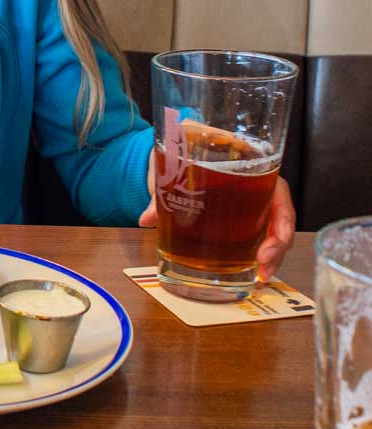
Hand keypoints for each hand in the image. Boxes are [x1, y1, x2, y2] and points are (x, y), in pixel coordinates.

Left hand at [137, 152, 295, 282]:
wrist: (177, 149)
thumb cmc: (185, 149)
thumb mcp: (175, 163)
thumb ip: (162, 189)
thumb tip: (146, 218)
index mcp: (252, 167)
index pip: (279, 194)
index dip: (282, 221)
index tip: (272, 242)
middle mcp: (258, 188)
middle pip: (280, 220)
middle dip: (277, 247)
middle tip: (263, 267)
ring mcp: (252, 206)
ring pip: (273, 233)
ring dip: (271, 258)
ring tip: (260, 278)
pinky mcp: (241, 220)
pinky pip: (256, 238)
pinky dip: (255, 257)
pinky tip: (251, 275)